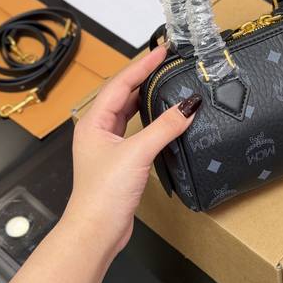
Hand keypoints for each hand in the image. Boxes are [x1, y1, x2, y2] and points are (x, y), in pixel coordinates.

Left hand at [65, 46, 201, 254]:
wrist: (97, 231)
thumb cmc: (105, 193)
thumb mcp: (137, 153)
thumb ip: (164, 127)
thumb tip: (188, 106)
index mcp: (93, 122)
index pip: (121, 84)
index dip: (142, 66)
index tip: (161, 51)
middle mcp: (98, 130)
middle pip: (122, 95)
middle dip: (143, 77)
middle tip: (165, 63)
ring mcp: (108, 145)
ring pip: (128, 112)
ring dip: (145, 97)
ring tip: (165, 82)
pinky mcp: (120, 160)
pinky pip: (136, 130)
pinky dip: (149, 119)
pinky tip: (161, 117)